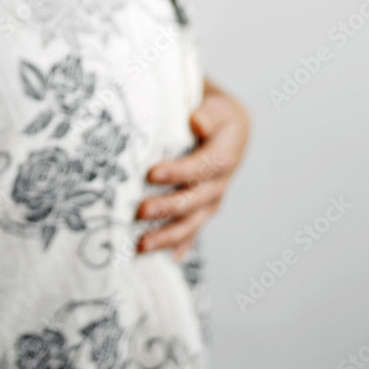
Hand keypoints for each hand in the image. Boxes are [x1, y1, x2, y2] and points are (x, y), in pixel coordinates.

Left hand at [136, 79, 249, 260]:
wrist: (229, 129)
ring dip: (168, 235)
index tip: (151, 173)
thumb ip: (208, 115)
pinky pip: (192, 230)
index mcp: (224, 156)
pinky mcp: (203, 208)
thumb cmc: (215, 115)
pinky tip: (165, 260)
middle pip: (195, 200)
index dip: (179, 172)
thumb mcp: (217, 108)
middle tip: (139, 211)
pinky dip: (180, 245)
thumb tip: (197, 121)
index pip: (203, 167)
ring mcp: (211, 200)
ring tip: (141, 245)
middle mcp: (219, 184)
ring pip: (192, 222)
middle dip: (167, 208)